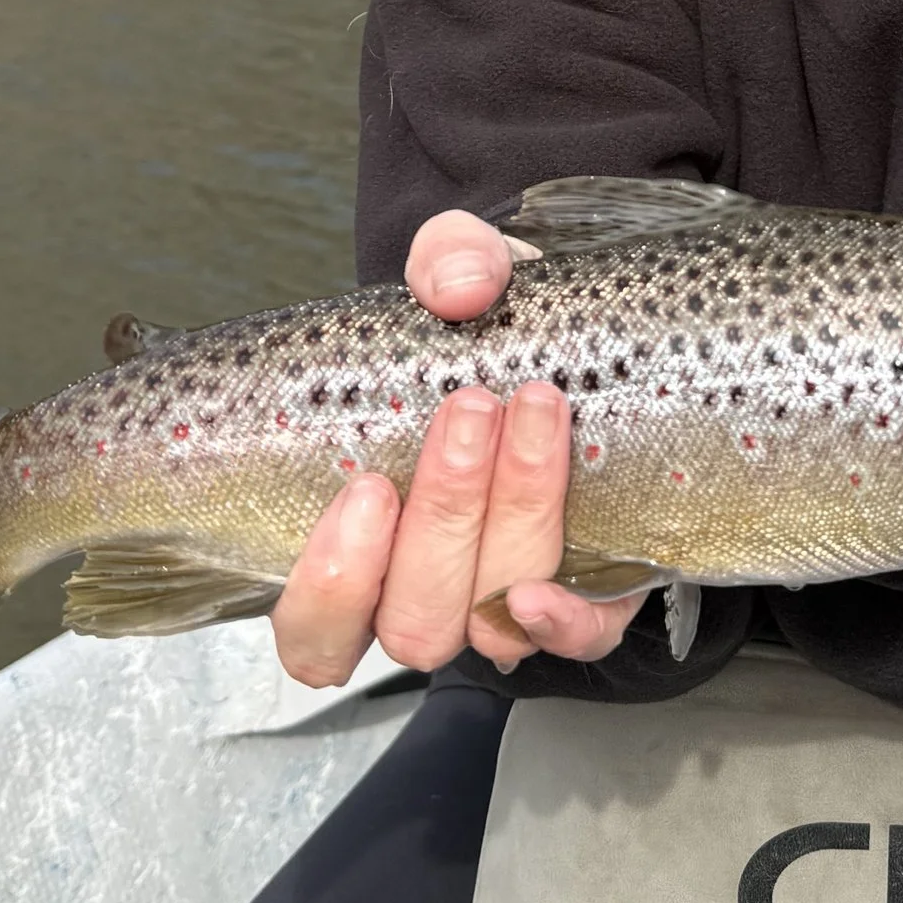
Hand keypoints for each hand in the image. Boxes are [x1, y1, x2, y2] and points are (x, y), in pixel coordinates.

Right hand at [269, 209, 646, 688]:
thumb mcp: (460, 274)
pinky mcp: (589, 595)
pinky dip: (564, 623)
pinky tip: (550, 586)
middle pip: (413, 619)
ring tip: (533, 412)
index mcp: (359, 542)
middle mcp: (424, 590)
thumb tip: (460, 286)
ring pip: (486, 620)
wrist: (568, 333)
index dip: (332, 586)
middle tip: (469, 409)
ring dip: (510, 519)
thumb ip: (448, 260)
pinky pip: (579, 642)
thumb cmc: (483, 324)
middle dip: (442, 515)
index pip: (313, 627)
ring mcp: (503, 602)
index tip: (368, 487)